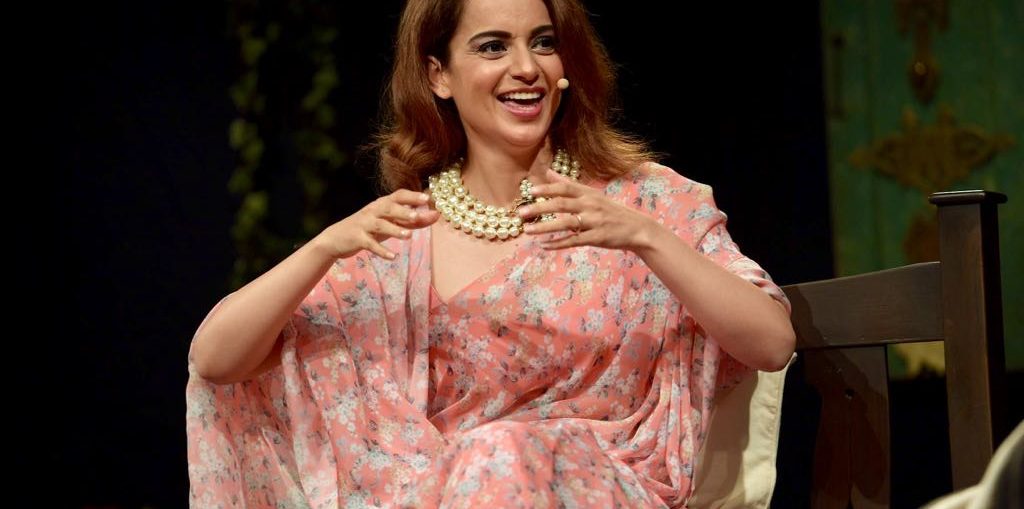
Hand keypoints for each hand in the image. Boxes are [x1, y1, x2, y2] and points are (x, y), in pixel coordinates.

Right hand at [318, 189, 438, 258]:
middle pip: (388, 207)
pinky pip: (370, 244)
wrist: (336, 239)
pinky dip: (382, 250)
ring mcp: (364, 224)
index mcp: (382, 204)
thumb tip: (436, 215)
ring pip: (380, 225)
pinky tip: (393, 257)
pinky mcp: (357, 238)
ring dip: (394, 230)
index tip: (427, 197)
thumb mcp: (390, 223)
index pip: (398, 195)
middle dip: (403, 211)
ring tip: (408, 236)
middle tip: (417, 216)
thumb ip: (413, 221)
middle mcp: (373, 211)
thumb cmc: (369, 229)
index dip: (412, 196)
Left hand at [516, 170, 658, 250]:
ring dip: (545, 227)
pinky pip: (574, 241)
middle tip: (521, 213)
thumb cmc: (610, 211)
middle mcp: (590, 205)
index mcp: (588, 193)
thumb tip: (548, 171)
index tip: (530, 191)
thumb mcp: (592, 194)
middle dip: (540, 208)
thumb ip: (569, 184)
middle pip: (562, 205)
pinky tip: (544, 246)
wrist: (637, 228)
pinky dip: (558, 243)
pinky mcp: (597, 238)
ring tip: (528, 231)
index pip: (565, 188)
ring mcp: (594, 222)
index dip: (548, 189)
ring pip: (566, 224)